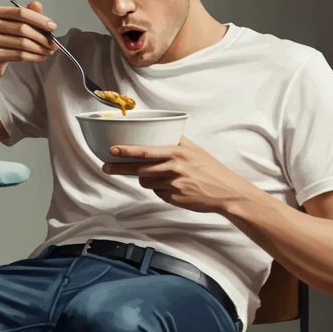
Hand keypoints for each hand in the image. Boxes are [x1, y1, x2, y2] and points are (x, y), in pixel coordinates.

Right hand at [0, 0, 58, 81]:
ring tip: (49, 52)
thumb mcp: (12, 26)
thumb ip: (26, 15)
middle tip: (54, 44)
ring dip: (39, 49)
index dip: (39, 19)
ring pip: (22, 43)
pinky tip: (40, 57)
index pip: (21, 12)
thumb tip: (38, 4)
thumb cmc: (0, 42)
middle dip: (42, 37)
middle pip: (22, 29)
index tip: (52, 27)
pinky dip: (33, 57)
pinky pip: (18, 55)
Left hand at [102, 136, 252, 212]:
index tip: (112, 149)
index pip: (146, 150)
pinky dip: (159, 189)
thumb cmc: (210, 170)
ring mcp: (173, 184)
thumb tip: (158, 134)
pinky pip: (157, 192)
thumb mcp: (195, 151)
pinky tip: (172, 187)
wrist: (226, 192)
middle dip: (120, 168)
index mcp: (178, 152)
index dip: (127, 150)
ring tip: (157, 176)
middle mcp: (174, 167)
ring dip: (144, 179)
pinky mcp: (173, 198)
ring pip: (146, 181)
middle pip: (139, 168)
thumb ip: (176, 143)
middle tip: (106, 167)